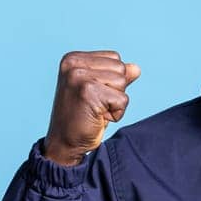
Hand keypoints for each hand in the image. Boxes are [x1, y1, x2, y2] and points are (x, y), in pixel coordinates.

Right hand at [45, 51, 140, 165]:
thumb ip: (116, 77)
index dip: (112, 81)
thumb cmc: (82, 117)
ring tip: (95, 111)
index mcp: (74, 59)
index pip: (114, 58)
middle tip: (94, 105)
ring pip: (122, 82)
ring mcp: (79, 76)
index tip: (93, 95)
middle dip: (115, 91)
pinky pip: (122, 99)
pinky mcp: (88, 92)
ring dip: (115, 102)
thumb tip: (136, 68)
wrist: (64, 143)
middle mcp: (74, 64)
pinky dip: (116, 113)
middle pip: (120, 68)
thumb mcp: (99, 92)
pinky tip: (97, 118)